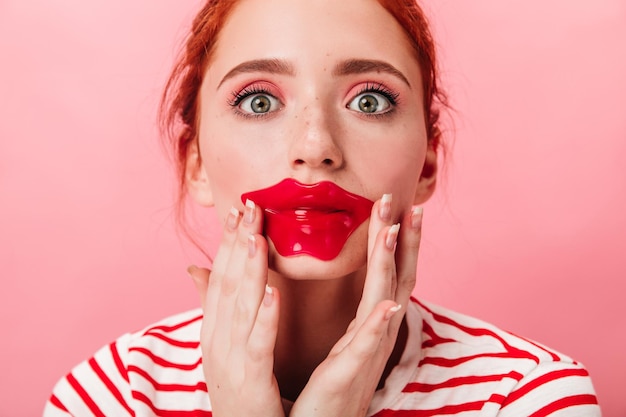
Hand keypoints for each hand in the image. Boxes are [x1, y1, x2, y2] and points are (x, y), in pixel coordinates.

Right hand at [189, 200, 284, 416]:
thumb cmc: (237, 390)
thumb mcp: (222, 344)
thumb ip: (214, 305)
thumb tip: (194, 267)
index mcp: (213, 330)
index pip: (219, 277)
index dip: (227, 242)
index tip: (239, 209)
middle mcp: (217, 340)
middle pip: (226, 284)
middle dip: (236, 244)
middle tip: (249, 206)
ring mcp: (230, 361)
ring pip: (239, 307)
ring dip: (247, 270)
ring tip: (256, 236)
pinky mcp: (250, 381)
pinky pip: (258, 344)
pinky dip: (263, 317)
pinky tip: (272, 292)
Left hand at [290, 195, 422, 416]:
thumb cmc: (329, 389)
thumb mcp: (338, 345)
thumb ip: (347, 315)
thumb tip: (349, 288)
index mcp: (369, 323)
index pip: (388, 274)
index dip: (394, 240)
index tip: (395, 205)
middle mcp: (376, 333)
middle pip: (395, 278)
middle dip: (401, 240)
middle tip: (404, 202)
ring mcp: (366, 352)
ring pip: (385, 301)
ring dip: (391, 265)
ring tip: (393, 231)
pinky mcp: (349, 374)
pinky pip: (366, 346)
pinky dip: (378, 324)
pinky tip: (388, 305)